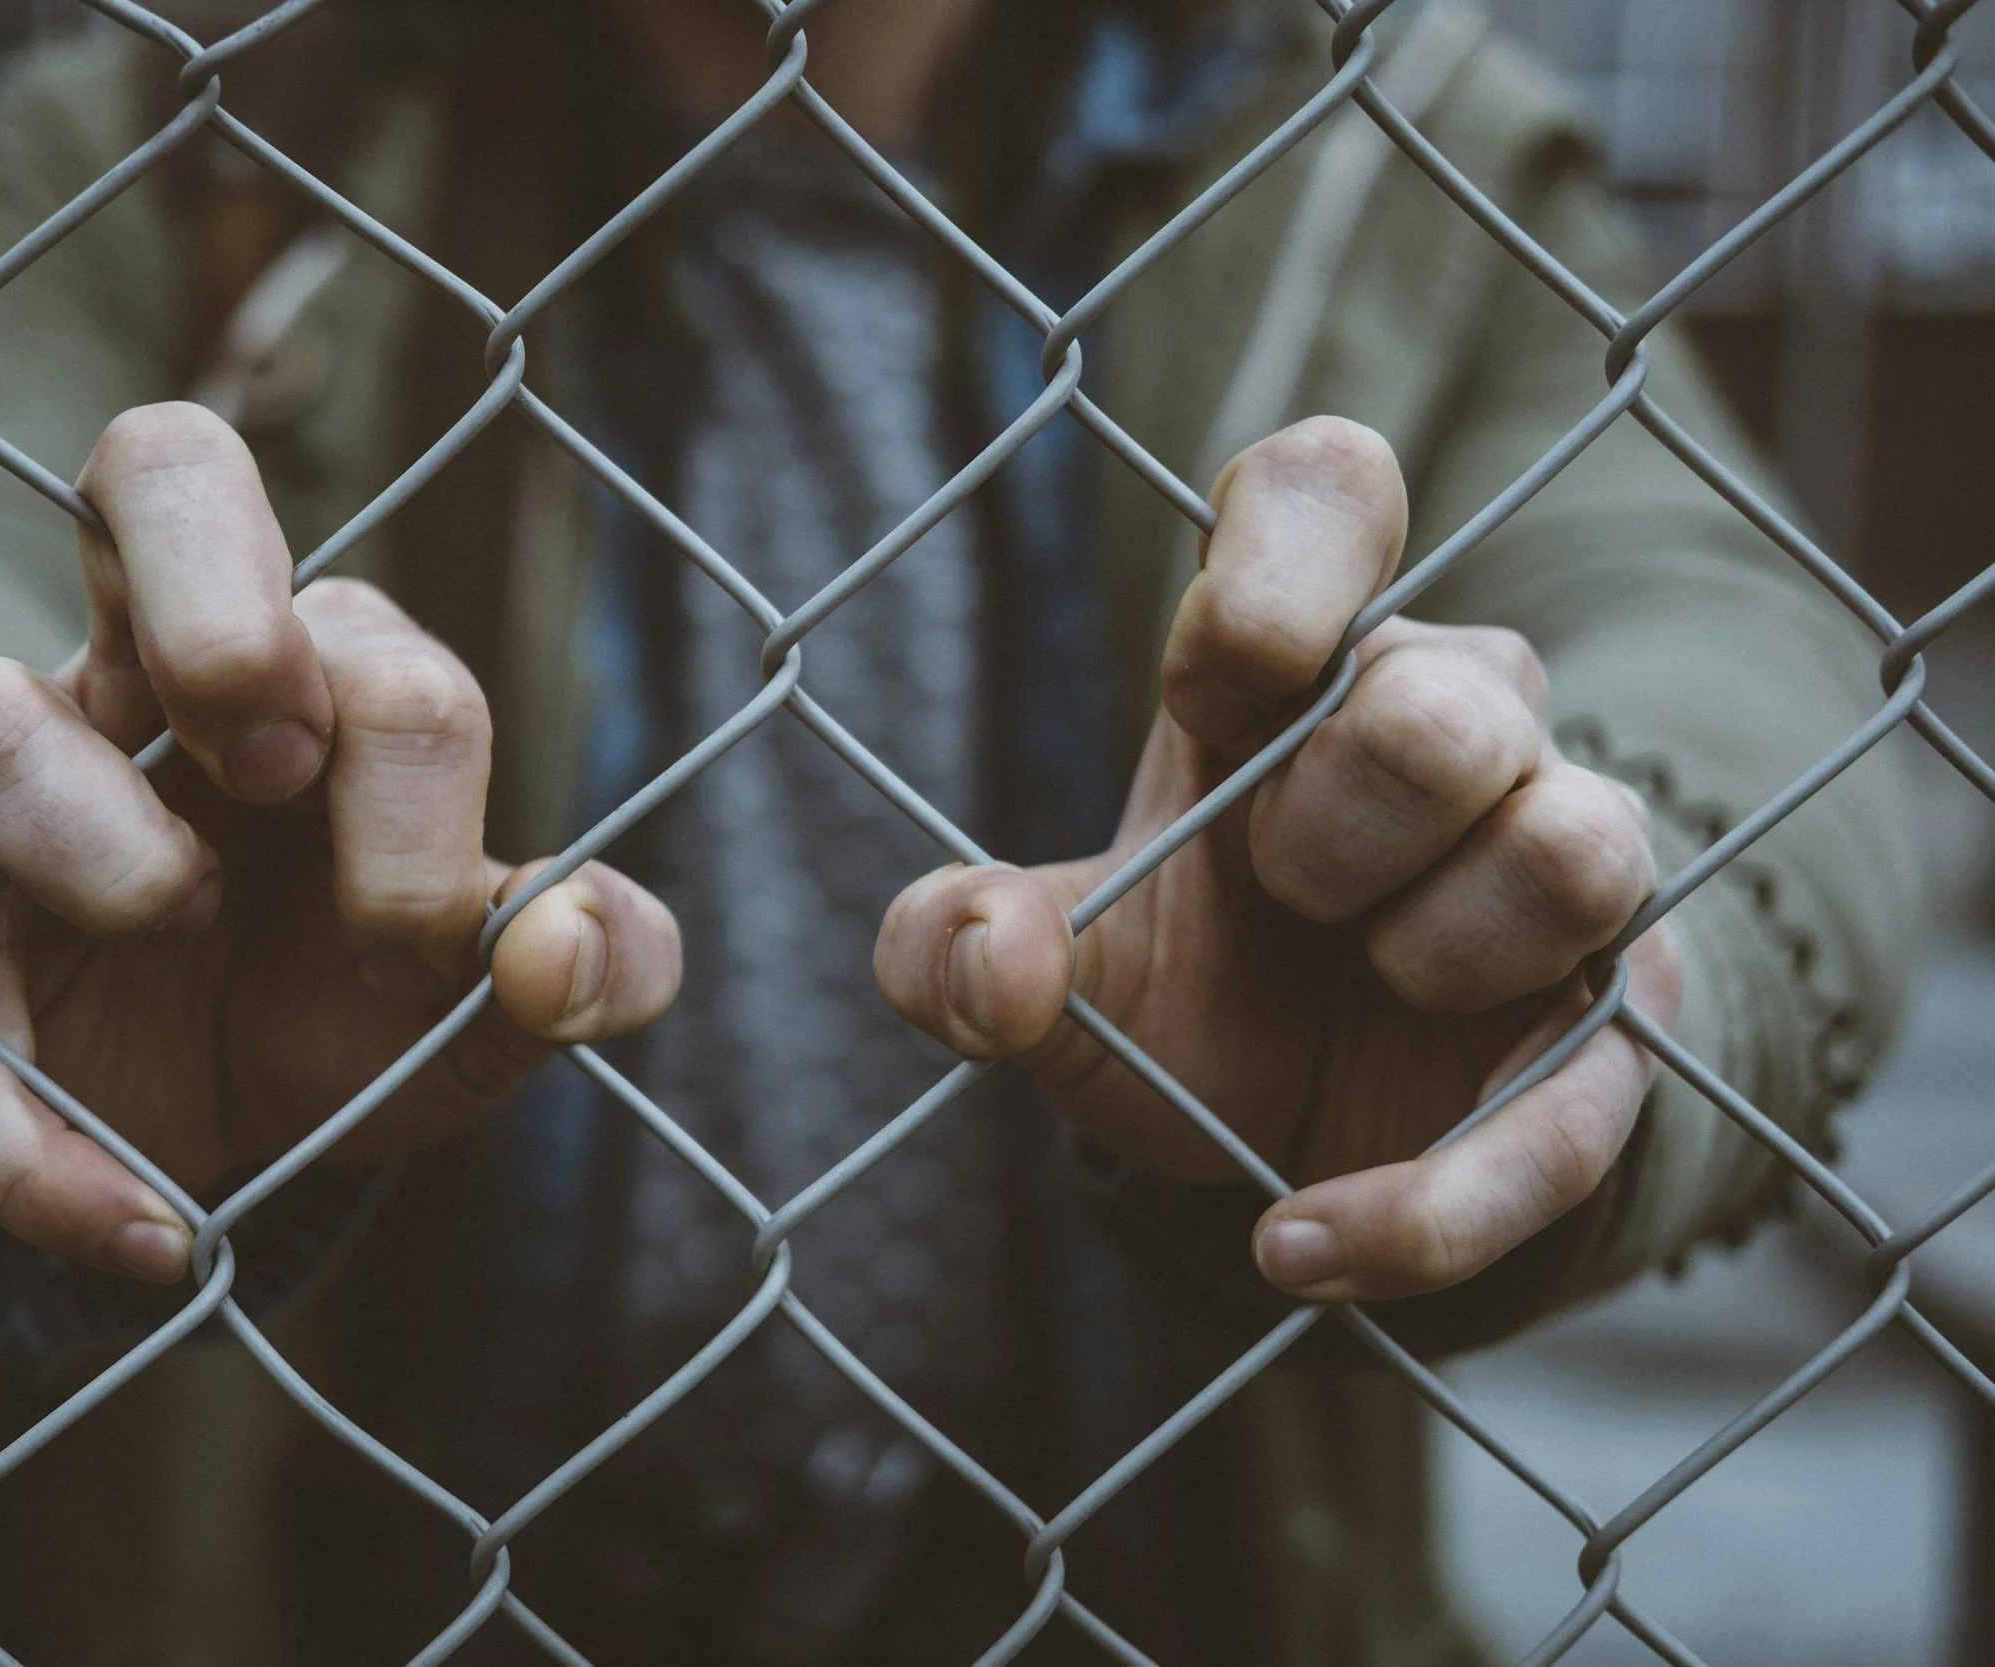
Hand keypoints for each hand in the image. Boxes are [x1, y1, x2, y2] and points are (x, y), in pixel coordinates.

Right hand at [0, 403, 680, 1283]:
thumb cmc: (360, 1004)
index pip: (366, 637)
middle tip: (275, 759)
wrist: (221, 1136)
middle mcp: (158, 683)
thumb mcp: (496, 1001)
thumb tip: (574, 941)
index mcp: (322, 673)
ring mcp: (25, 804)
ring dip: (87, 828)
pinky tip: (152, 1232)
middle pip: (158, 469)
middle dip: (220, 602)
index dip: (409, 775)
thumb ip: (592, 962)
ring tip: (180, 926)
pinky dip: (27, 1140)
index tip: (426, 936)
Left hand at [874, 417, 1680, 1303]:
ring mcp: (1554, 860)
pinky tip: (1300, 1242)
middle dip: (1336, 813)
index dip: (1293, 548)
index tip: (1235, 659)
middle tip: (1279, 886)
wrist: (1293, 1142)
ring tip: (1362, 984)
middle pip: (1451, 692)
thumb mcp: (1051, 973)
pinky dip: (1433, 1195)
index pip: (1330, 495)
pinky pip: (1581, 1098)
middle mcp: (1448, 724)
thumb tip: (981, 947)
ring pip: (1573, 841)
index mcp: (1290, 669)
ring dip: (1435, 945)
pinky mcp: (1612, 1022)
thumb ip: (959, 945)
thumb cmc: (1189, 985)